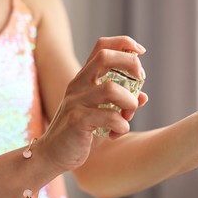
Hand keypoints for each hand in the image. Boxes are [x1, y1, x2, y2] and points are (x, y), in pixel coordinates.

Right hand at [41, 36, 147, 170]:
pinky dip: (122, 126)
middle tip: (141, 79)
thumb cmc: (82, 131)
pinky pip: (110, 117)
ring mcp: (76, 101)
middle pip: (105, 57)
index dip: (124, 43)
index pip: (102, 46)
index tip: (140, 51)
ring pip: (112, 89)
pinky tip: (117, 133)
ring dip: (130, 102)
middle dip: (131, 63)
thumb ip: (122, 102)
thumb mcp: (102, 112)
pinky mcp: (77, 120)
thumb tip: (144, 96)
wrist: (53, 154)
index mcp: (85, 78)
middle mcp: (79, 84)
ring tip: (128, 116)